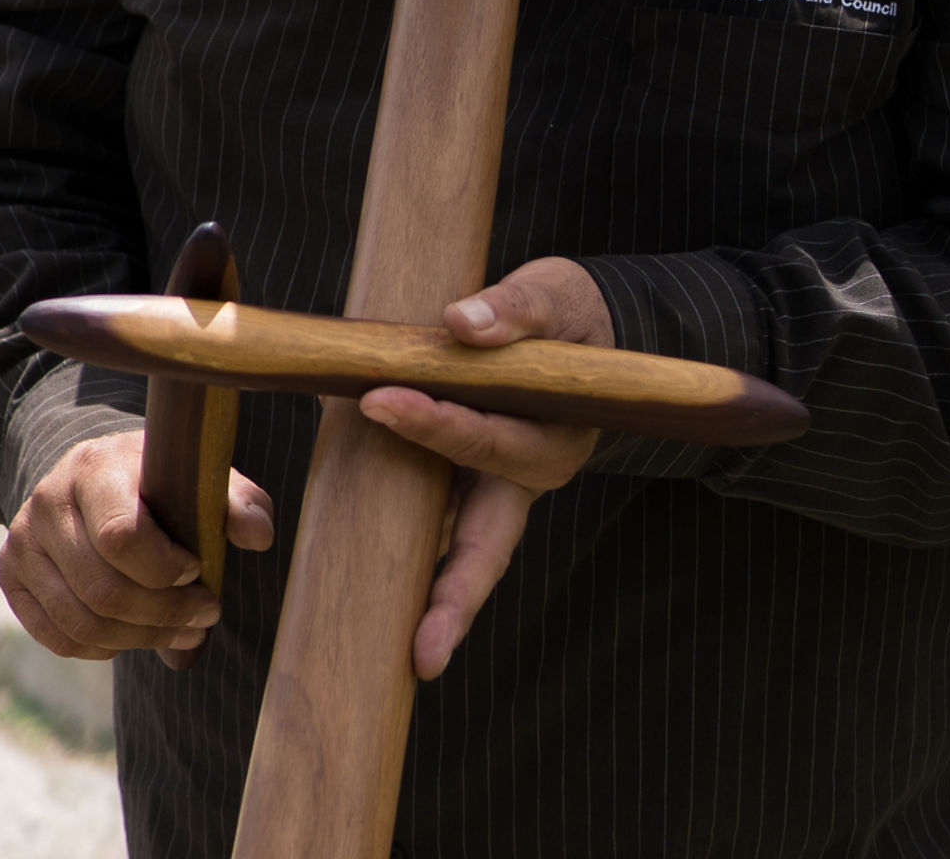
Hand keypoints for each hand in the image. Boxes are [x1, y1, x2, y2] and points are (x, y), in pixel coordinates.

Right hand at [0, 429, 274, 663]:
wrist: (92, 476)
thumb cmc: (157, 481)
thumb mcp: (198, 476)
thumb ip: (237, 500)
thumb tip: (259, 536)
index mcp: (92, 468)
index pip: (120, 538)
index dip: (166, 569)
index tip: (197, 568)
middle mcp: (46, 504)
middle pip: (103, 591)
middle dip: (165, 616)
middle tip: (206, 616)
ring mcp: (21, 544)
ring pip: (82, 623)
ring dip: (141, 640)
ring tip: (183, 633)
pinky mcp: (12, 578)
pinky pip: (59, 638)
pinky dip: (104, 649)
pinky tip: (135, 634)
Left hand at [358, 256, 611, 680]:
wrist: (583, 330)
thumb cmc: (567, 314)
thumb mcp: (552, 295)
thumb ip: (514, 311)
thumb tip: (462, 323)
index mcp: (552, 436)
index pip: (485, 437)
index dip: (433, 423)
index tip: (377, 400)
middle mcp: (527, 480)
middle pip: (486, 548)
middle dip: (454, 601)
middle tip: (424, 653)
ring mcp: (499, 494)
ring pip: (463, 557)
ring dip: (431, 602)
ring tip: (397, 655)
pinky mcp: (470, 492)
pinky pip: (438, 533)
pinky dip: (408, 560)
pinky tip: (366, 592)